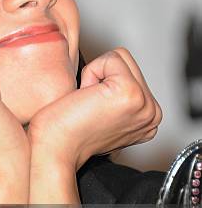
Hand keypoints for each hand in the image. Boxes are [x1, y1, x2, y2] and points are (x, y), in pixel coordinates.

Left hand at [27, 48, 161, 170]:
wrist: (55, 148)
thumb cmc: (67, 133)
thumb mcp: (105, 113)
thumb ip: (117, 95)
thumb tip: (110, 72)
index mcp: (148, 118)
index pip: (130, 72)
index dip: (103, 83)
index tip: (93, 111)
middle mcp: (151, 113)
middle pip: (127, 62)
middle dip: (100, 77)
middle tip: (88, 107)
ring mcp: (144, 104)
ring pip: (119, 58)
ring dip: (94, 77)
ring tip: (88, 104)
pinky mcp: (129, 92)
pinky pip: (109, 58)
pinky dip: (90, 74)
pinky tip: (86, 99)